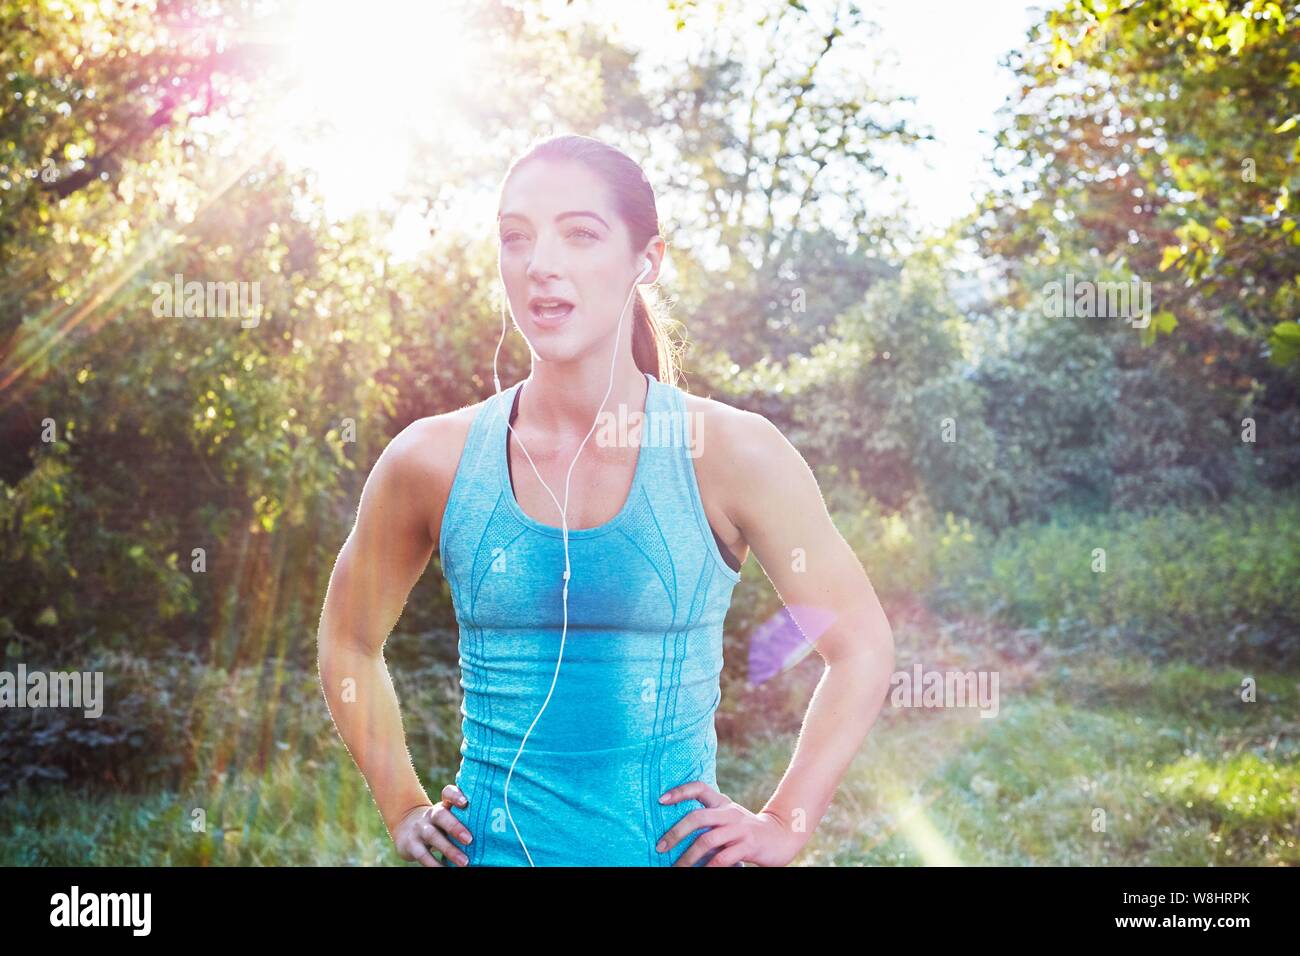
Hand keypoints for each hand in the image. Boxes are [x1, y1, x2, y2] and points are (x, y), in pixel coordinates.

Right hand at [390, 784, 473, 866]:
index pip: (448, 793)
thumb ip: (465, 819)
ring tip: (464, 862)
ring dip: (449, 850)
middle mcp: (431, 815)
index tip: (465, 802)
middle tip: (469, 839)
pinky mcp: (411, 844)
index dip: (455, 795)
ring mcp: (420, 829)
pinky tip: (446, 870)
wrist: (406, 827)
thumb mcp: (449, 817)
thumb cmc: (439, 824)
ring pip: (433, 836)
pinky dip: (434, 864)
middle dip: (455, 827)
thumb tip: (493, 831)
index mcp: (444, 805)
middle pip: (441, 816)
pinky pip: (422, 855)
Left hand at [656, 782, 804, 866]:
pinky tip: (700, 872)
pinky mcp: (748, 845)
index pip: (700, 788)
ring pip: (707, 840)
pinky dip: (709, 867)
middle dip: (675, 833)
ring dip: (688, 856)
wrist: (782, 836)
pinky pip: (723, 857)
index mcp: (723, 803)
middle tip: (660, 847)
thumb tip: (678, 833)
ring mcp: (739, 828)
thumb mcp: (729, 818)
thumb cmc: (747, 831)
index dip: (680, 791)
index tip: (661, 799)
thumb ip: (710, 820)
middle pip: (697, 817)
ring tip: (677, 868)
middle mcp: (729, 812)